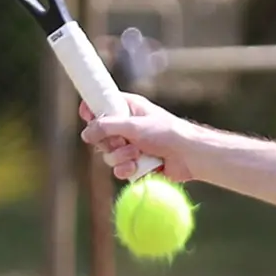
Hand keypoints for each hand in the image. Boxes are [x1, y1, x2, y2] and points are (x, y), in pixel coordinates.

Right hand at [80, 94, 195, 182]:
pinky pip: (119, 169)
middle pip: (100, 136)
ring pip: (108, 155)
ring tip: (136, 154)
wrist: (189, 156)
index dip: (92, 110)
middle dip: (109, 143)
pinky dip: (126, 170)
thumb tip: (86, 133)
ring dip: (120, 157)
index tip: (86, 116)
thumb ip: (106, 127)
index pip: (101, 105)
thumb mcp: (133, 125)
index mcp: (128, 108)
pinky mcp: (136, 164)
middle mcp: (127, 126)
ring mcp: (131, 146)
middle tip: (122, 142)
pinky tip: (136, 168)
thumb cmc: (166, 133)